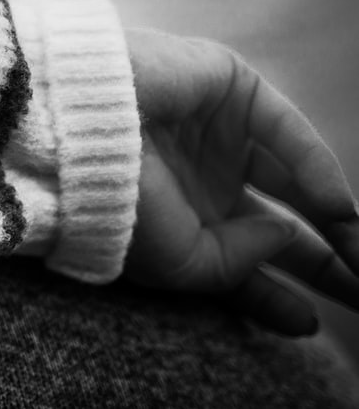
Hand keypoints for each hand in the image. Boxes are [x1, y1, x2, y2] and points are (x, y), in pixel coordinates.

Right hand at [124, 28, 358, 334]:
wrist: (76, 135)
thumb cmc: (117, 205)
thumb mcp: (182, 264)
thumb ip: (240, 265)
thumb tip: (284, 236)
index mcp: (176, 220)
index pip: (240, 262)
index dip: (275, 294)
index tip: (310, 322)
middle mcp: (200, 177)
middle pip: (280, 224)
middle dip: (326, 260)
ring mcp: (217, 132)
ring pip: (294, 180)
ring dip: (337, 222)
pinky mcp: (228, 86)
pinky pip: (287, 132)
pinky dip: (318, 171)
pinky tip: (339, 212)